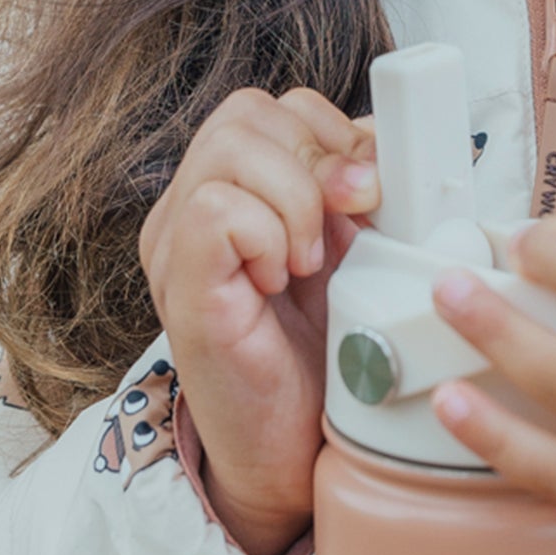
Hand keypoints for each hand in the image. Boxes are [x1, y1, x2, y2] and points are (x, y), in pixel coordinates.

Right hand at [137, 87, 380, 554]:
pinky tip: (279, 281)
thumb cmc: (321, 348)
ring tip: (306, 262)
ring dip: (297, 199)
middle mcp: (190, 203)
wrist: (294, 449)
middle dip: (318, 160)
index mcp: (234, 185)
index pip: (278, 105)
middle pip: (249, 111)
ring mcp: (175, 242)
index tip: (366, 193)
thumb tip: (380, 145)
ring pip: (232, 146)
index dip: (335, 135)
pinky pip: (216, 208)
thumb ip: (358, 188)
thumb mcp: (354, 245)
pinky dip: (268, 235)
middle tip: (340, 228)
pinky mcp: (179, 283)